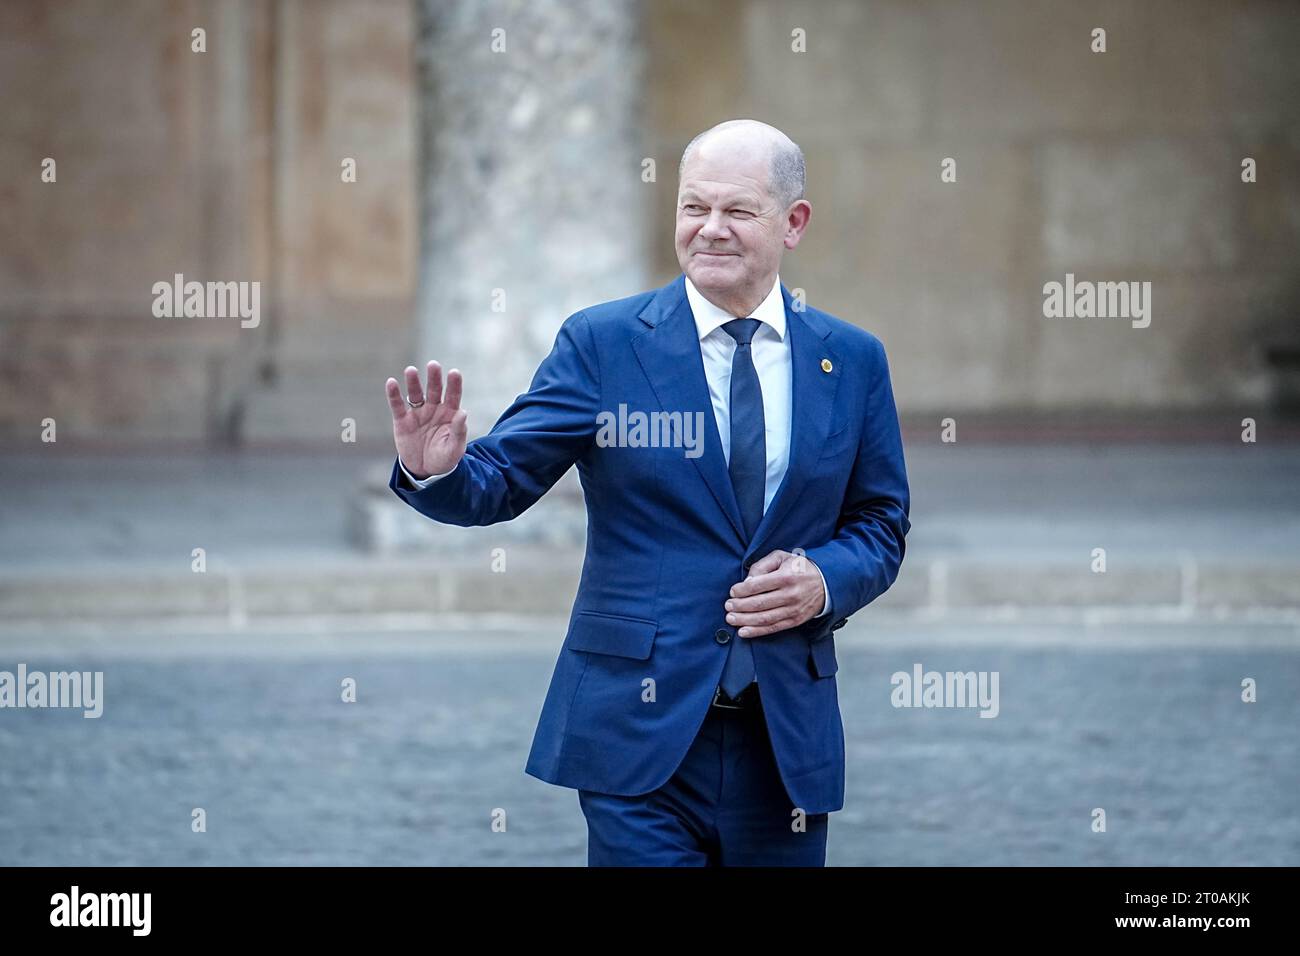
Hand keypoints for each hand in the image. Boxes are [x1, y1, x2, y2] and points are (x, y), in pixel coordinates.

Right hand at [385, 361, 466, 478]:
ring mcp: (418, 413)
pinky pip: (397, 405)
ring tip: (411, 370)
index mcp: (450, 413)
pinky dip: (393, 394)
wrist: (426, 471)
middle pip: (434, 390)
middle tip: (433, 365)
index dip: (454, 384)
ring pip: (415, 394)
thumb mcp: (454, 448)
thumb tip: (463, 413)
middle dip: (434, 378)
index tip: (454, 373)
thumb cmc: (445, 458)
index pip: (453, 395)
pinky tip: (391, 383)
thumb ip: (459, 431)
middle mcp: (434, 409)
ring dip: (413, 382)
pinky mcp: (402, 421)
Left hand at [724, 549, 825, 637]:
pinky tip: (743, 631)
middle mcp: (790, 594)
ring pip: (764, 618)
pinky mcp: (795, 620)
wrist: (826, 582)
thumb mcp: (782, 557)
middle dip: (740, 606)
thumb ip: (762, 565)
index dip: (742, 590)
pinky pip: (773, 628)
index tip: (733, 591)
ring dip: (744, 620)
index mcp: (786, 577)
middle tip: (728, 606)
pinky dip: (756, 631)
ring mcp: (793, 609)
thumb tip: (747, 581)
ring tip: (731, 618)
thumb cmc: (799, 568)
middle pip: (759, 603)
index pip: (758, 585)